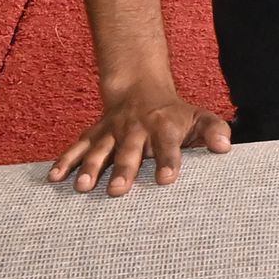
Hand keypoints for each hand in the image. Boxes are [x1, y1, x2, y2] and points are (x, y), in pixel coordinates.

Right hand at [46, 83, 229, 194]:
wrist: (141, 88)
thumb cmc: (175, 114)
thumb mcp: (199, 117)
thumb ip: (214, 130)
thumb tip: (225, 147)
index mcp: (163, 127)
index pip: (167, 144)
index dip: (169, 160)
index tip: (168, 179)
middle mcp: (135, 129)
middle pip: (129, 150)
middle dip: (124, 169)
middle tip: (119, 190)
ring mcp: (111, 131)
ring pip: (99, 149)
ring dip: (89, 167)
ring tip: (81, 187)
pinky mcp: (93, 134)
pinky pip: (77, 147)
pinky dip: (64, 161)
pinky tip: (54, 178)